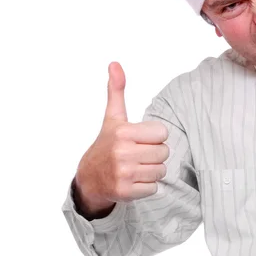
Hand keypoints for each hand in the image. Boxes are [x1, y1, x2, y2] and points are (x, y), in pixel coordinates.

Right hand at [75, 62, 169, 208]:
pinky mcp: (126, 192)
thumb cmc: (107, 144)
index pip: (163, 133)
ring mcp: (124, 174)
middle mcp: (122, 153)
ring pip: (161, 171)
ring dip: (152, 170)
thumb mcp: (113, 118)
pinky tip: (133, 181)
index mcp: (123, 132)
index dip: (154, 137)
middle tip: (137, 155)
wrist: (90, 178)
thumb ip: (117, 91)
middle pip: (165, 153)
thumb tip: (115, 63)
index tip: (139, 140)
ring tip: (135, 167)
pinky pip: (154, 188)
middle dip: (154, 154)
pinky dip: (146, 186)